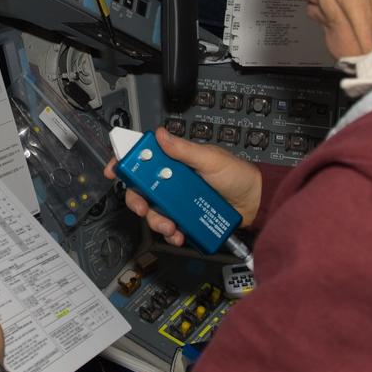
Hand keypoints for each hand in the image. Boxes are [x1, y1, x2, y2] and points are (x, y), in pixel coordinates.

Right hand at [104, 127, 262, 246]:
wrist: (257, 202)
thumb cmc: (237, 174)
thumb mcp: (210, 159)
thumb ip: (184, 150)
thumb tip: (161, 135)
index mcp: (175, 162)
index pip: (144, 159)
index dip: (126, 164)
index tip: (114, 171)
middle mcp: (173, 181)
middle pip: (142, 190)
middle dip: (138, 201)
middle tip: (143, 207)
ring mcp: (179, 201)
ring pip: (154, 211)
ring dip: (156, 221)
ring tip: (170, 227)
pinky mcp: (187, 218)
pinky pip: (170, 227)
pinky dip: (170, 233)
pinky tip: (178, 235)